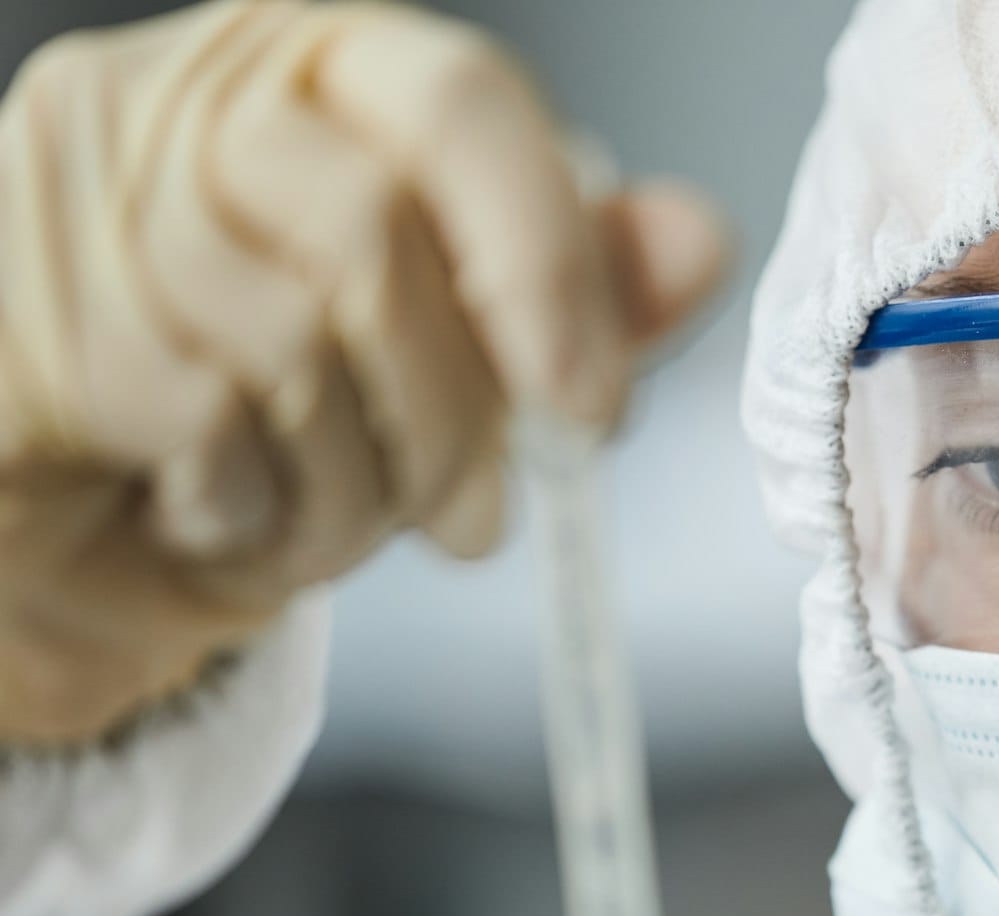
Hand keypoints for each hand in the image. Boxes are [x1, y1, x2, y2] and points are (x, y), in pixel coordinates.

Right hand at [0, 0, 727, 743]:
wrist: (82, 526)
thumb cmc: (274, 413)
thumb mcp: (447, 358)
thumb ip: (570, 293)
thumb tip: (698, 240)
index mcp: (317, 71)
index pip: (459, 103)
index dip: (547, 260)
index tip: (592, 408)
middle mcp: (187, 98)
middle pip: (378, 240)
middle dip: (452, 418)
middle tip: (473, 517)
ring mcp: (83, 194)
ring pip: (291, 344)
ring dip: (356, 487)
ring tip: (346, 524)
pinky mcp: (31, 315)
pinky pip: (198, 423)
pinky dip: (257, 513)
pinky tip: (242, 520)